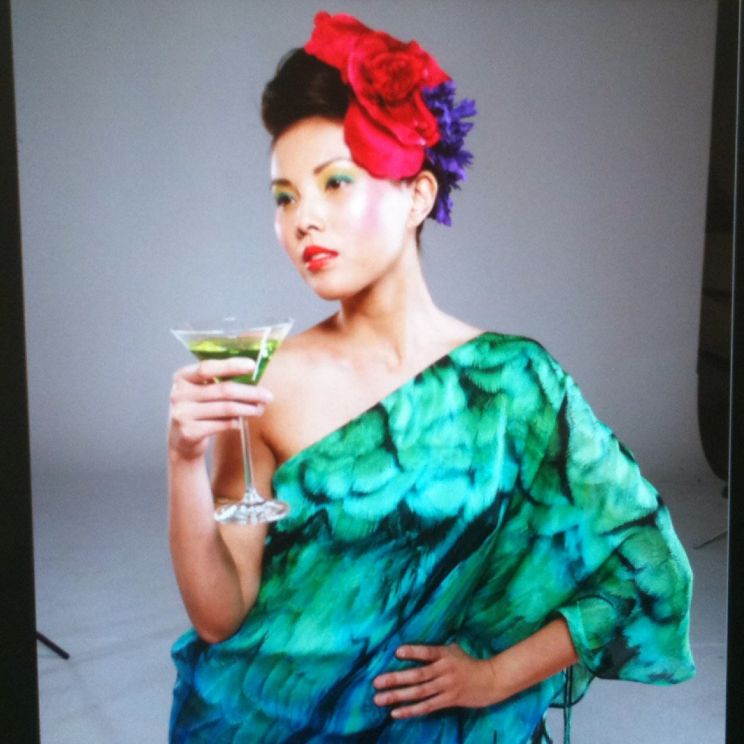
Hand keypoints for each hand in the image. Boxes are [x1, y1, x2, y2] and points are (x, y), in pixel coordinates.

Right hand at [168, 358, 273, 460]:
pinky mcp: (189, 432)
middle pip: (223, 390)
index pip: (207, 368)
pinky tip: (241, 422)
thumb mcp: (201, 391)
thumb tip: (252, 372)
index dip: (231, 365)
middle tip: (267, 396)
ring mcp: (182, 414)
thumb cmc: (198, 410)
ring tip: (260, 409)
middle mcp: (178, 394)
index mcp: (182, 378)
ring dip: (248, 408)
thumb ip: (220, 381)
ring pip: (226, 408)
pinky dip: (236, 422)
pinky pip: (222, 424)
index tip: (252, 366)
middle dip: (250, 392)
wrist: (181, 441)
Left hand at [373, 643, 498, 718]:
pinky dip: (410, 710)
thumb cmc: (468, 663)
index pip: (427, 652)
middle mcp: (444, 670)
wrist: (490, 681)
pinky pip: (426, 707)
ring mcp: (446, 687)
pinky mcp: (448, 701)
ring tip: (379, 699)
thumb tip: (414, 648)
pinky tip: (395, 713)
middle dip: (395, 679)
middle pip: (417, 675)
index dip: (413, 652)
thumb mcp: (453, 650)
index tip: (397, 652)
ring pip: (418, 693)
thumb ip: (435, 651)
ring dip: (397, 696)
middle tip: (376, 682)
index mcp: (444, 654)